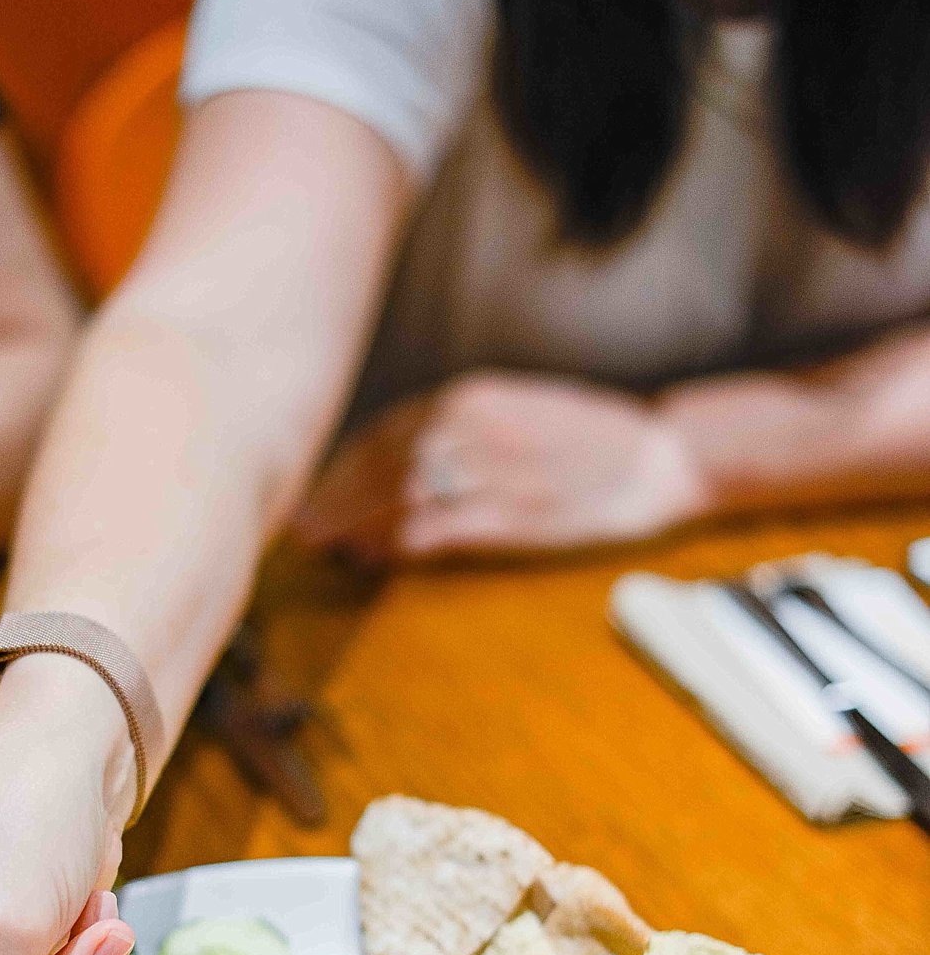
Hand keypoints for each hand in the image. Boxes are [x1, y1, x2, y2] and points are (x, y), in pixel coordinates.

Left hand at [295, 372, 707, 560]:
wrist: (657, 454)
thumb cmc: (585, 439)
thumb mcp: (514, 411)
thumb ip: (455, 429)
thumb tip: (393, 461)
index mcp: (470, 396)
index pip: (383, 432)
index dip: (339, 467)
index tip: (310, 494)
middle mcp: (473, 426)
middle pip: (380, 464)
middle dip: (333, 498)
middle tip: (297, 529)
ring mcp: (491, 470)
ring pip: (400, 496)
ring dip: (354, 523)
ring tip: (322, 547)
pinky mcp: (512, 514)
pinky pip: (438, 528)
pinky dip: (397, 544)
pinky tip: (369, 558)